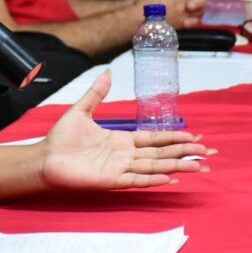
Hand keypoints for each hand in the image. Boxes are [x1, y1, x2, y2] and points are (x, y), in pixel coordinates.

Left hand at [40, 72, 213, 189]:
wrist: (45, 157)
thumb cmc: (61, 138)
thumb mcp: (81, 110)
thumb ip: (97, 93)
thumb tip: (107, 72)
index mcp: (120, 140)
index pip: (153, 138)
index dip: (173, 137)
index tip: (193, 135)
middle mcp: (124, 155)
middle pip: (160, 153)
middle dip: (183, 152)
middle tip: (207, 152)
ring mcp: (119, 169)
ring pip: (154, 166)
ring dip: (176, 166)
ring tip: (197, 166)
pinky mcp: (110, 180)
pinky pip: (136, 180)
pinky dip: (153, 179)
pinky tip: (170, 177)